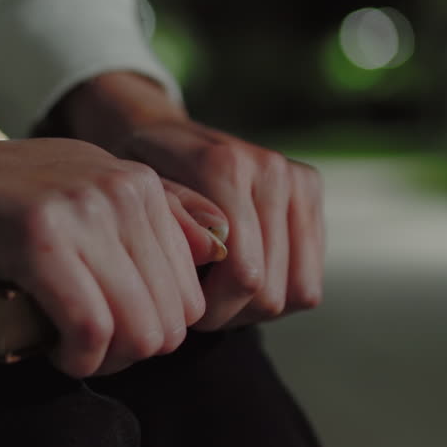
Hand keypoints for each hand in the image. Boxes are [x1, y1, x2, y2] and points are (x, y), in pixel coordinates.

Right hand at [0, 84, 213, 376]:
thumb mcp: (73, 193)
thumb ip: (140, 221)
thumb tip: (215, 255)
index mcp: (139, 180)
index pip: (195, 288)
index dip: (156, 326)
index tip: (109, 327)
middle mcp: (122, 187)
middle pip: (175, 317)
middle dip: (133, 349)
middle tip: (83, 346)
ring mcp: (82, 208)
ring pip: (142, 329)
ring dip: (105, 359)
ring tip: (67, 348)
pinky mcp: (38, 237)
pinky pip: (91, 329)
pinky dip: (76, 358)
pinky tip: (53, 351)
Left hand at [56, 73, 324, 329]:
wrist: (159, 132)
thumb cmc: (138, 175)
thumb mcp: (135, 199)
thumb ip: (172, 224)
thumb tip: (216, 250)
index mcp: (223, 165)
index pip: (243, 273)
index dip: (212, 310)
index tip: (182, 310)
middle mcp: (269, 168)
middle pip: (271, 290)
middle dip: (232, 313)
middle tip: (198, 309)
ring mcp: (296, 177)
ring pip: (298, 291)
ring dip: (257, 308)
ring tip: (221, 295)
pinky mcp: (311, 189)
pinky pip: (310, 277)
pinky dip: (280, 292)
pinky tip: (242, 279)